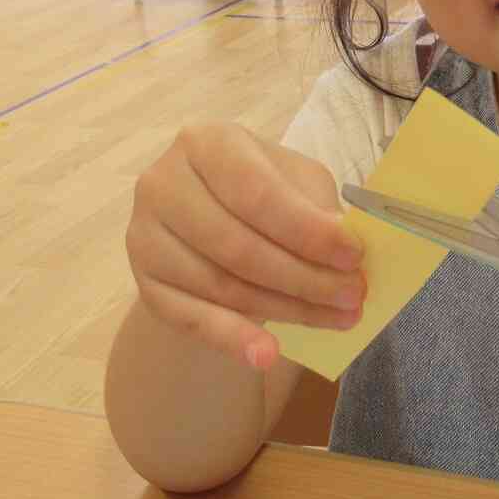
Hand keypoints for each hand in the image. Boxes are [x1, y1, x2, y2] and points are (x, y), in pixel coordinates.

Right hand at [126, 123, 364, 371]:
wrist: (205, 217)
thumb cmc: (260, 191)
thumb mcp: (294, 180)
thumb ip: (317, 205)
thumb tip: (344, 242)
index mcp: (205, 143)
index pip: (257, 192)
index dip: (307, 230)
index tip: (353, 257)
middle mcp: (163, 184)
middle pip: (239, 246)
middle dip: (304, 277)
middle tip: (352, 297)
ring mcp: (145, 236)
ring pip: (222, 286)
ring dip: (286, 310)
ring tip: (335, 319)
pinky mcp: (145, 284)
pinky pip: (192, 320)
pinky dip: (233, 339)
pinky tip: (267, 355)